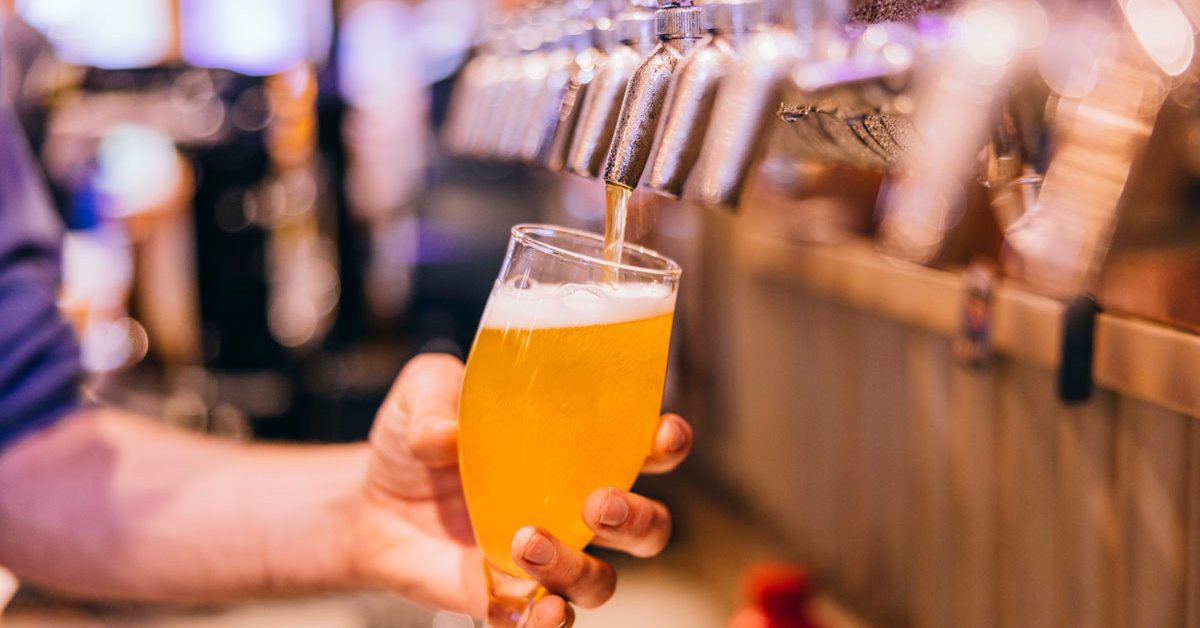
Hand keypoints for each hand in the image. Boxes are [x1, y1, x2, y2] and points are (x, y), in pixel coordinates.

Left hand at [347, 354, 692, 625]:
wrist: (367, 499)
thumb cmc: (417, 435)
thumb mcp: (422, 395)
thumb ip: (437, 400)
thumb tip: (446, 437)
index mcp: (574, 449)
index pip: (642, 447)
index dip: (666, 444)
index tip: (662, 436)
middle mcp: (572, 508)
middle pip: (646, 528)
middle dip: (640, 519)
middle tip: (600, 503)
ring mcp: (544, 558)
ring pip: (600, 582)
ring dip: (579, 569)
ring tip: (527, 543)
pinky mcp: (504, 599)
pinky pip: (540, 623)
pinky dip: (546, 625)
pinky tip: (533, 612)